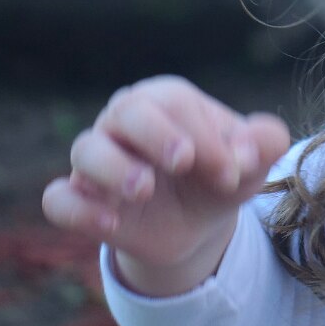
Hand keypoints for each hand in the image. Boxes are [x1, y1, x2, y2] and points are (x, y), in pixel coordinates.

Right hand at [41, 75, 290, 295]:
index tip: (233, 172)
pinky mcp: (81, 200)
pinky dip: (77, 209)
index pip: (178, 104)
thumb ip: (266, 143)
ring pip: (86, 149)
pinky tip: (112, 224)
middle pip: (127, 110)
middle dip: (157, 135)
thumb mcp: (251, 163)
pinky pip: (58, 199)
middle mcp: (125, 121)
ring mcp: (97, 160)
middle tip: (185, 162)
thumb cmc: (221, 176)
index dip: (206, 136)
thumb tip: (255, 147)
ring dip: (114, 168)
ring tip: (145, 190)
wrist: (197, 223)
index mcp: (169, 101)